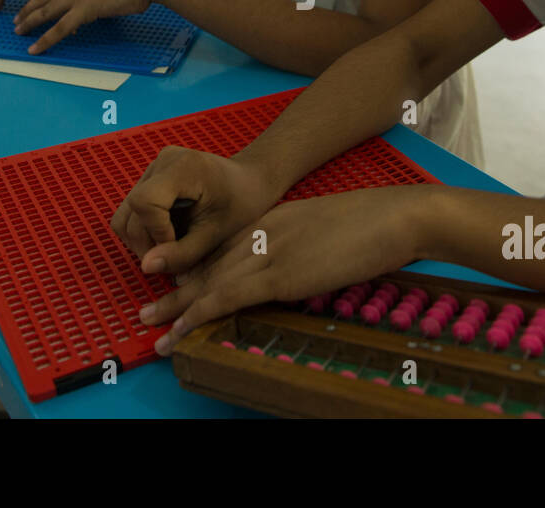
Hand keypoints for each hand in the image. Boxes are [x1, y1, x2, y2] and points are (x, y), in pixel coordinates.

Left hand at [13, 0, 164, 53]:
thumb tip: (102, 3)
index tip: (31, 5)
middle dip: (28, 9)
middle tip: (17, 20)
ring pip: (46, 12)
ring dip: (30, 22)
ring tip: (18, 32)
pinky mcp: (84, 10)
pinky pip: (60, 28)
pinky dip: (45, 39)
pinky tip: (35, 48)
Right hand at [110, 145, 278, 274]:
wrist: (250, 181)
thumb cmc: (242, 205)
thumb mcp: (216, 235)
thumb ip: (182, 253)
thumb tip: (146, 267)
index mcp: (183, 168)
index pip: (145, 203)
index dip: (155, 232)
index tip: (179, 245)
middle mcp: (162, 162)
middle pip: (131, 212)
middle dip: (148, 243)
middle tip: (174, 256)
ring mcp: (154, 167)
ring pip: (126, 214)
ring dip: (143, 239)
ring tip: (171, 246)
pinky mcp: (150, 177)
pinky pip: (131, 210)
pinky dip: (144, 229)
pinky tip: (169, 234)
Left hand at [139, 186, 425, 354]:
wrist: (396, 215)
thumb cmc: (375, 226)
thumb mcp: (328, 232)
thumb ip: (305, 247)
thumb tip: (299, 271)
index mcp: (275, 219)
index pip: (224, 248)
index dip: (197, 270)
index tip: (176, 286)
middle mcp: (263, 232)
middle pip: (208, 265)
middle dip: (176, 289)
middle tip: (147, 310)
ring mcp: (270, 251)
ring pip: (210, 282)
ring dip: (178, 308)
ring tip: (153, 327)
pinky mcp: (281, 274)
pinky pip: (230, 296)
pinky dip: (200, 313)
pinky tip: (183, 328)